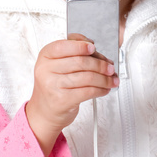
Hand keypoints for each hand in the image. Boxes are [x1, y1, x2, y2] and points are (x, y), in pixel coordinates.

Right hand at [25, 33, 117, 156]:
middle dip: (100, 64)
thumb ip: (73, 52)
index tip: (94, 48)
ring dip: (104, 79)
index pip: (64, 45)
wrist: (45, 111)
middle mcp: (46, 69)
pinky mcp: (62, 100)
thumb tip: (94, 49)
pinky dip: (100, 90)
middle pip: (80, 61)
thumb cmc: (54, 85)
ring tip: (111, 80)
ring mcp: (53, 85)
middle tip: (110, 67)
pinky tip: (104, 89)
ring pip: (87, 77)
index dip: (81, 46)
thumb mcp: (57, 64)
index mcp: (45, 55)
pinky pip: (88, 91)